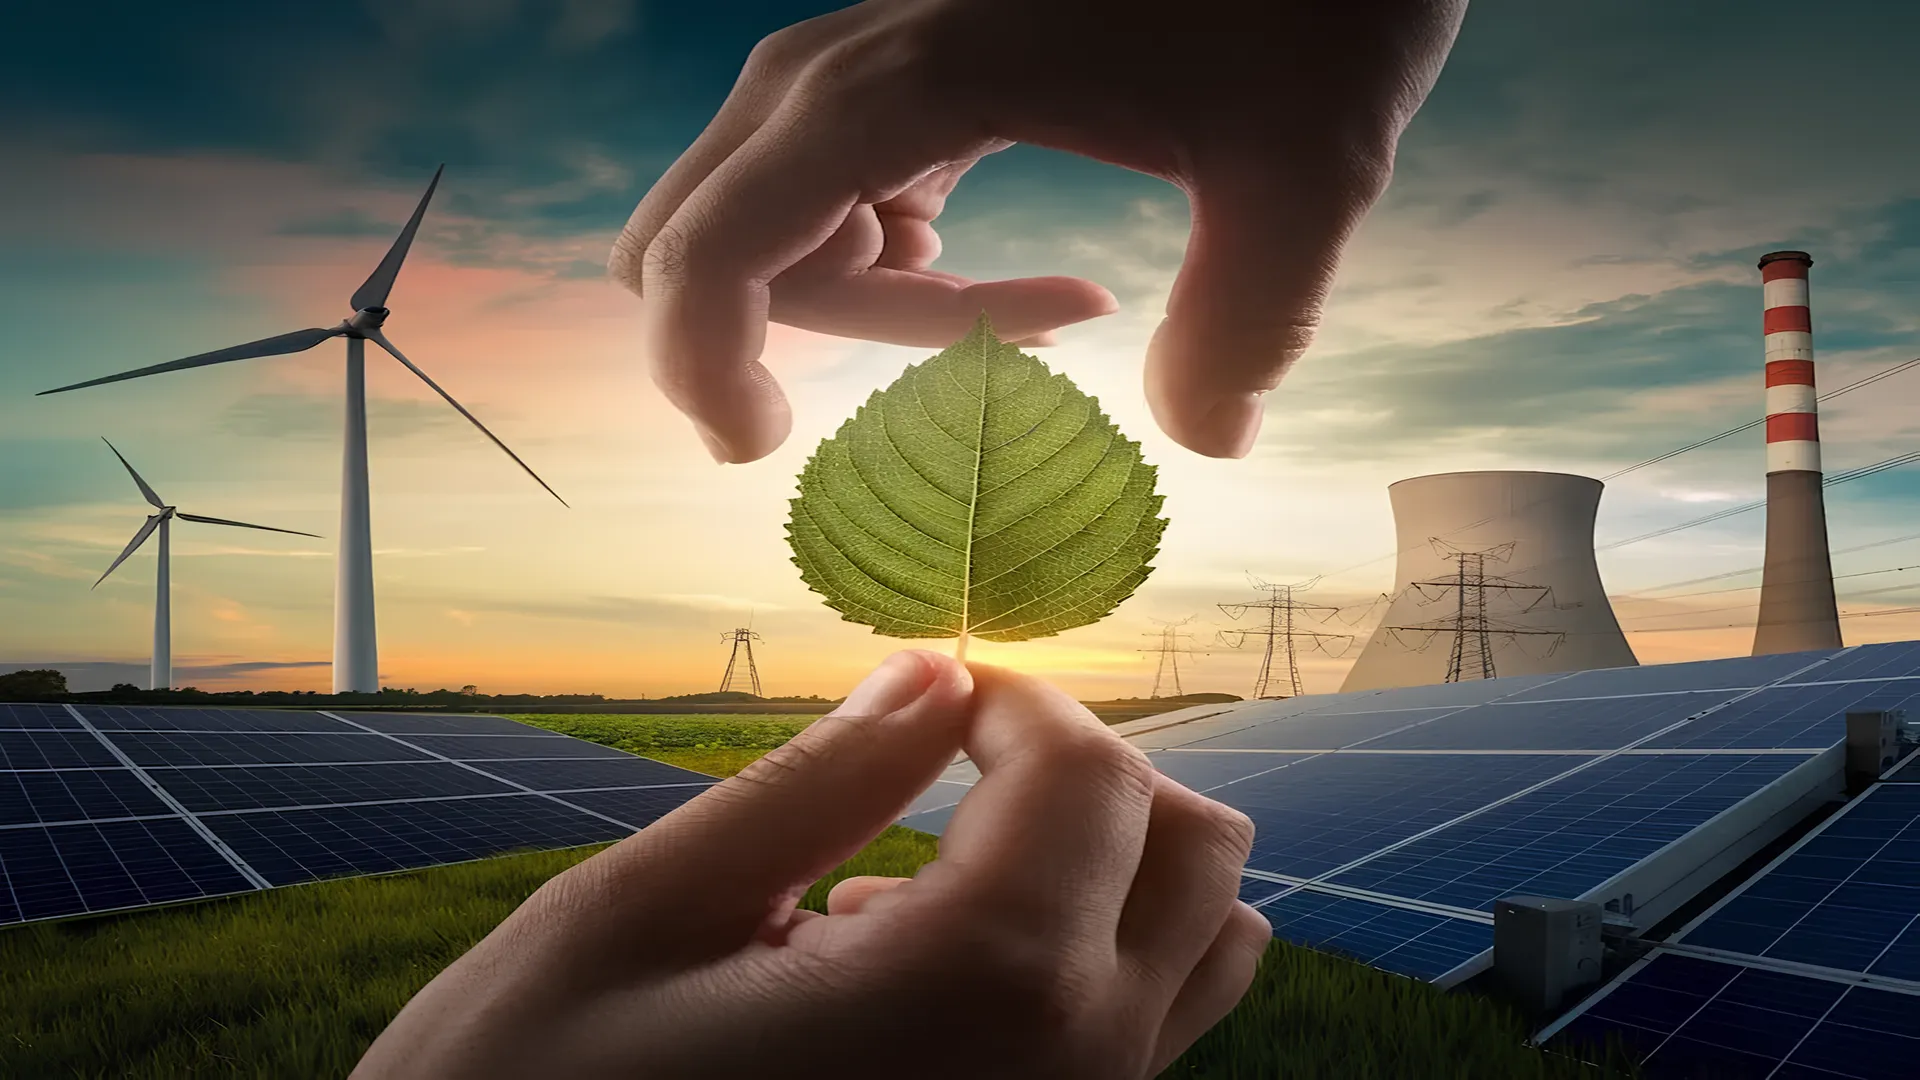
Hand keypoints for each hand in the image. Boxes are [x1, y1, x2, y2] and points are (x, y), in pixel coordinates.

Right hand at [351, 650, 1270, 1078]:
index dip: (1019, 697)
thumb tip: (931, 672)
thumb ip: (817, 780)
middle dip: (1086, 770)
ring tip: (949, 863)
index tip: (937, 687)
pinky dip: (1085, 955)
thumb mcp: (647, 914)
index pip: (1093, 778)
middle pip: (1194, 852)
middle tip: (951, 759)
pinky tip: (921, 967)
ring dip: (1110, 861)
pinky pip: (1142, 1034)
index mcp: (982, 987)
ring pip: (1205, 948)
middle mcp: (1074, 1075)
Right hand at [609, 0, 1466, 463]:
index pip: (706, 248)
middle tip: (952, 381)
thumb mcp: (1305, 170)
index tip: (760, 449)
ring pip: (764, 229)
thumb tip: (1210, 439)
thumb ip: (1248, 322)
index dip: (695, 366)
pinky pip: (835, 206)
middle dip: (779, 339)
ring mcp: (864, 69)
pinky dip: (899, 276)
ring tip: (1049, 314)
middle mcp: (844, 68)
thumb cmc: (1308, 6)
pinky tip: (1043, 289)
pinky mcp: (905, 84)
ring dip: (874, 312)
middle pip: (701, 241)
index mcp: (899, 85)